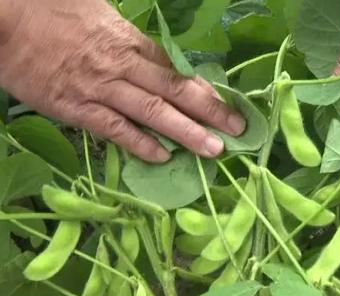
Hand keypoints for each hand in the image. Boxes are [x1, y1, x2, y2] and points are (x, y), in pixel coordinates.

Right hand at [0, 0, 244, 161]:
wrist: (5, 18)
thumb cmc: (53, 12)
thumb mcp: (99, 16)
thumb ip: (130, 40)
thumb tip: (159, 61)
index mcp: (128, 40)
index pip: (175, 69)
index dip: (203, 89)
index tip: (226, 105)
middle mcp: (122, 65)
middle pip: (174, 90)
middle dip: (210, 111)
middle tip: (237, 129)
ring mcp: (100, 88)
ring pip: (152, 112)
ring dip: (186, 132)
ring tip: (213, 149)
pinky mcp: (76, 108)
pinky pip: (114, 129)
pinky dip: (139, 143)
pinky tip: (162, 157)